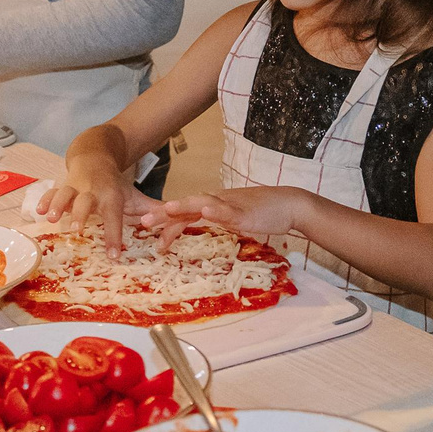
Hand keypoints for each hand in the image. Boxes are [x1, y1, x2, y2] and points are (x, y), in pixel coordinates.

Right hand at [38, 150, 153, 254]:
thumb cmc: (114, 184)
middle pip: (85, 201)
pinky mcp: (61, 185)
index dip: (114, 235)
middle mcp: (92, 190)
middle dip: (80, 214)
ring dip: (57, 205)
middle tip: (76, 229)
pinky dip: (44, 200)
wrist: (95, 154)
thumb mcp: (133, 195)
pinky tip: (37, 211)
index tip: (113, 255)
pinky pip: (50, 192)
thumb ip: (152, 210)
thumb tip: (176, 221)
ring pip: (65, 193)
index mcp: (111, 195)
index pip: (114, 216)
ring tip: (50, 218)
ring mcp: (74, 186)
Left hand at [144, 186, 314, 245]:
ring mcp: (230, 205)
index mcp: (213, 205)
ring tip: (166, 209)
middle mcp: (217, 201)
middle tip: (142, 223)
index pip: (184, 212)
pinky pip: (228, 210)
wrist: (290, 205)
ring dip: (183, 206)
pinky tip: (204, 210)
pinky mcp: (244, 211)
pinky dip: (215, 210)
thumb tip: (203, 224)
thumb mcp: (235, 219)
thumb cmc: (263, 213)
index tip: (146, 229)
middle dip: (164, 215)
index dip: (165, 219)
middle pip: (186, 207)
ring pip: (202, 203)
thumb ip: (218, 220)